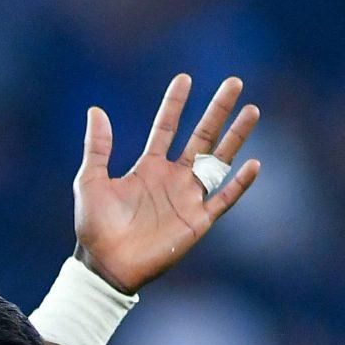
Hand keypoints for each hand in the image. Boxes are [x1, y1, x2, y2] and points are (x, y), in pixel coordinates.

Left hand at [73, 74, 261, 296]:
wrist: (105, 265)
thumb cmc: (94, 227)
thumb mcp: (89, 181)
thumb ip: (97, 147)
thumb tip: (96, 110)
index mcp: (148, 167)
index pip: (166, 128)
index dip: (175, 104)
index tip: (185, 78)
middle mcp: (172, 178)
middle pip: (201, 136)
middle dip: (217, 110)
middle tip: (234, 83)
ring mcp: (187, 198)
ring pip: (219, 160)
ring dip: (235, 136)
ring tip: (252, 110)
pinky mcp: (197, 221)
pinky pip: (224, 199)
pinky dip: (239, 183)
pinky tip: (254, 164)